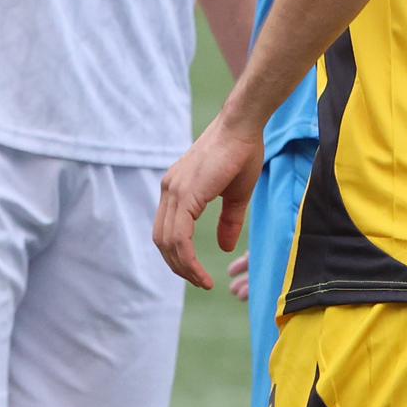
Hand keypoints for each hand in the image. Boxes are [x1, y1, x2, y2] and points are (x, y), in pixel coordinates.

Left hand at [153, 115, 262, 288]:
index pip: (168, 232)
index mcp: (177, 189)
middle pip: (163, 240)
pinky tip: (200, 271)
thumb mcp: (236, 195)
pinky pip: (179, 235)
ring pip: (168, 241)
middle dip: (179, 266)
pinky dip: (187, 258)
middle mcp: (170, 190)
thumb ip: (228, 221)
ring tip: (201, 281)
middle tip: (199, 282)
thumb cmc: (243, 152)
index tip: (197, 273)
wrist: (243, 125)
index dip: (179, 256)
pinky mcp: (185, 192)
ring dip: (183, 267)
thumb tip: (224, 247)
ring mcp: (174, 190)